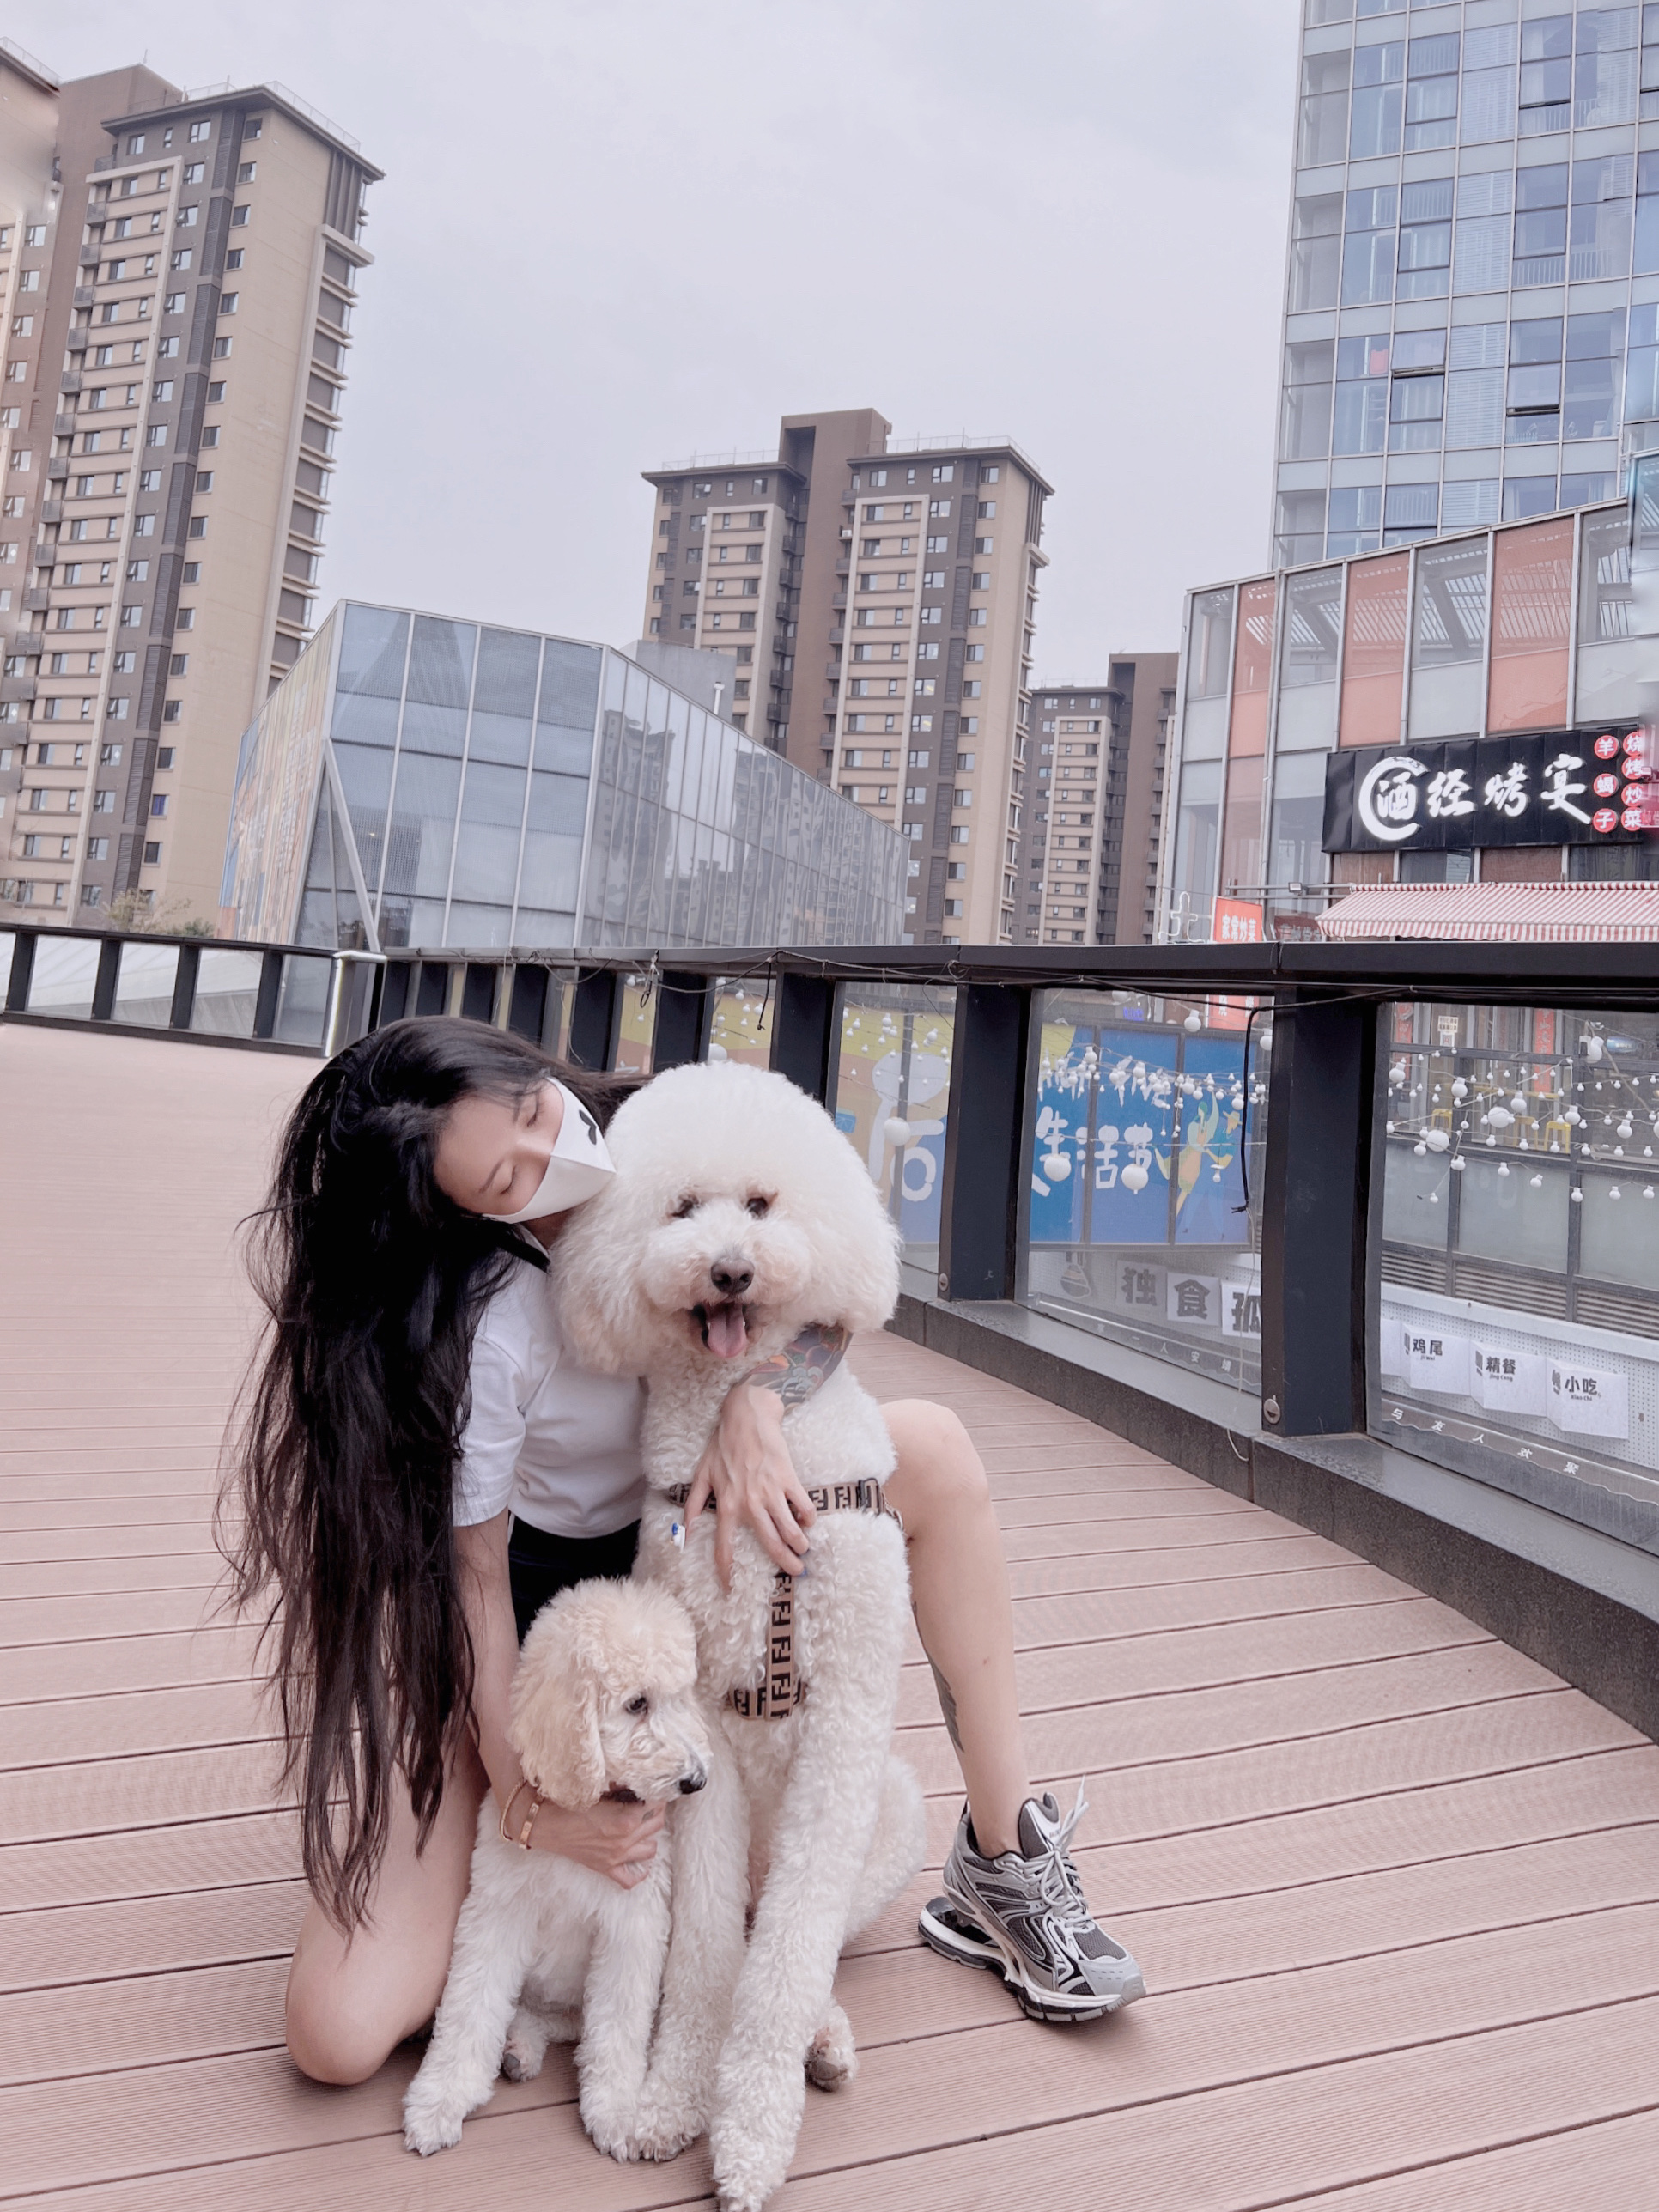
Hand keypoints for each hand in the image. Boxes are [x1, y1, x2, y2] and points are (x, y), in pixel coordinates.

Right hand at [528, 1795, 667, 1887]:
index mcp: (625, 1819)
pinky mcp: (606, 1869)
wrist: (543, 1823)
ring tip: (641, 1823)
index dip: (656, 1792)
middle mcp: (625, 1841)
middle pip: (656, 1824)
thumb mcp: (598, 1788)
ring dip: (649, 1834)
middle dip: (656, 1810)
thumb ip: (620, 1787)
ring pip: (651, 1849)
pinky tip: (636, 1855)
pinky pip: (631, 1878)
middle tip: (648, 1800)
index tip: (652, 1786)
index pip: (655, 1804)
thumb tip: (636, 1781)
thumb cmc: (567, 1801)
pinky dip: (639, 1869)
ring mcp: (616, 1858)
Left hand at [683, 1384, 816, 1588]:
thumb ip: (692, 1506)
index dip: (727, 1572)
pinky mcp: (788, 1478)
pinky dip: (809, 1517)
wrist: (746, 1415)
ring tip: (804, 1550)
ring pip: (790, 1529)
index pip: (725, 1547)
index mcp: (726, 1505)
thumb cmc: (722, 1444)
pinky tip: (808, 1520)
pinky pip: (804, 1505)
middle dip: (785, 1562)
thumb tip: (682, 1535)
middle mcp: (749, 1503)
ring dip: (800, 1544)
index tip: (730, 1590)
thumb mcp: (701, 1475)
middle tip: (796, 1572)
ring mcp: (771, 1491)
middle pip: (770, 1543)